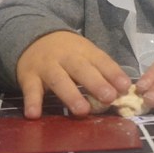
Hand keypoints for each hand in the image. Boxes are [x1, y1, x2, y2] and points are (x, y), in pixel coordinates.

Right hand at [16, 31, 131, 118]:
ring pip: (59, 80)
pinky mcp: (28, 76)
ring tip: (82, 111)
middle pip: (82, 69)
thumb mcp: (87, 54)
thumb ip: (102, 71)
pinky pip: (31, 90)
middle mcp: (67, 57)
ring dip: (71, 95)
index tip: (125, 86)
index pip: (101, 61)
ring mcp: (47, 67)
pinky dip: (32, 102)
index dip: (113, 73)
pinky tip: (34, 114)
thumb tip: (122, 90)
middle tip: (109, 98)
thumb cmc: (69, 52)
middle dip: (96, 83)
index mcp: (85, 51)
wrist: (35, 38)